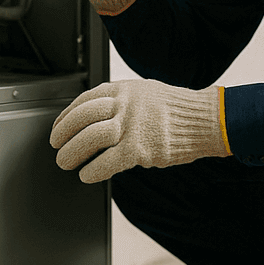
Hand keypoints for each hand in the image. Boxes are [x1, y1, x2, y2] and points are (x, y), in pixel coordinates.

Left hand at [50, 79, 229, 182]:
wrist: (206, 120)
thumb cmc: (177, 110)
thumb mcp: (145, 93)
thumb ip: (121, 101)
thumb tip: (96, 117)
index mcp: (123, 89)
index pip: (83, 101)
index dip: (65, 117)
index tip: (58, 128)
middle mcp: (124, 104)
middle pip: (81, 119)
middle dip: (63, 135)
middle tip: (56, 147)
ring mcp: (131, 126)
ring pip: (89, 139)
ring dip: (72, 153)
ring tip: (66, 162)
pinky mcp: (139, 149)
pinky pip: (106, 162)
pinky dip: (92, 171)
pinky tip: (87, 175)